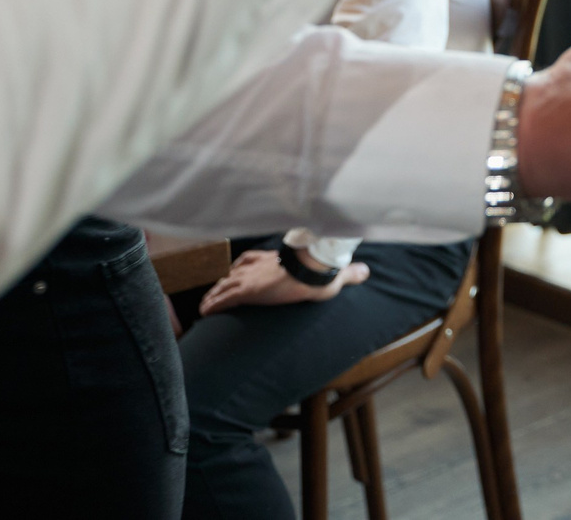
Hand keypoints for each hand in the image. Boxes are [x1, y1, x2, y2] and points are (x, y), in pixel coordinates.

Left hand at [199, 246, 367, 315]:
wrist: (311, 269)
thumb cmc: (322, 270)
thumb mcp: (335, 274)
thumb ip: (347, 273)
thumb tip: (366, 271)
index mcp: (277, 261)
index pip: (254, 260)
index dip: (244, 267)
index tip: (237, 271)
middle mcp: (259, 267)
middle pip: (234, 272)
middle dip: (224, 282)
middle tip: (215, 291)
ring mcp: (251, 277)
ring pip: (224, 285)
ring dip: (214, 294)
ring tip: (204, 305)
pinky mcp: (246, 291)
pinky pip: (223, 299)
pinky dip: (212, 304)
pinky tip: (204, 312)